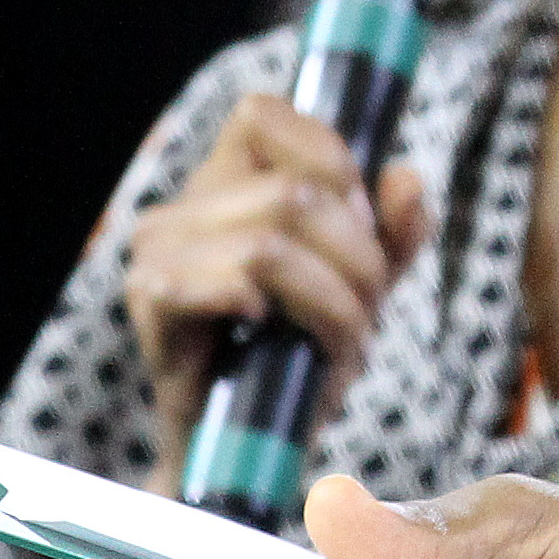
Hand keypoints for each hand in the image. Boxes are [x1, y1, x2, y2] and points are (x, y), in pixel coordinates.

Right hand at [123, 98, 429, 471]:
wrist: (248, 445)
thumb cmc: (300, 354)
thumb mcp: (365, 284)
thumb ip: (394, 229)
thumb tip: (406, 178)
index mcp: (228, 180)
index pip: (266, 113)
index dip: (331, 161)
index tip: (364, 227)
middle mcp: (184, 205)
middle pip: (294, 192)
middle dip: (356, 257)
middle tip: (368, 310)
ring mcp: (158, 251)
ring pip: (270, 242)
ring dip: (331, 301)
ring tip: (341, 341)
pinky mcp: (152, 303)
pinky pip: (226, 281)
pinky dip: (276, 310)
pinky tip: (272, 331)